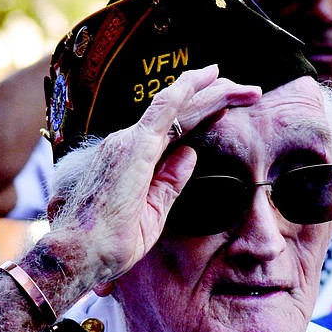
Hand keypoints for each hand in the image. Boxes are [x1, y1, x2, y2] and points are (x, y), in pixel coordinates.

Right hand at [43, 66, 261, 292]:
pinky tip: (209, 77)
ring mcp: (130, 141)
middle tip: (251, 93)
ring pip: (178, 105)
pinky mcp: (134, 146)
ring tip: (246, 89)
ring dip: (214, 93)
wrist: (80, 254)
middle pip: (181, 112)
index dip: (204, 113)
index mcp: (134, 159)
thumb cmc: (108, 243)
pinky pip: (165, 108)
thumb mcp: (152, 213)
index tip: (230, 106)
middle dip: (218, 99)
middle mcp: (129, 142)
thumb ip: (170, 182)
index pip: (175, 127)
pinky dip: (188, 90)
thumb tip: (192, 154)